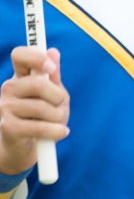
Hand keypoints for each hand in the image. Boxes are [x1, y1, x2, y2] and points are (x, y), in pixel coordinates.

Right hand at [0, 47, 69, 175]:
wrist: (26, 147)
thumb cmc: (43, 116)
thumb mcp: (53, 94)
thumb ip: (54, 76)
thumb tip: (53, 51)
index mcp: (20, 76)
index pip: (19, 55)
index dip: (36, 57)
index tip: (51, 67)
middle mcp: (9, 89)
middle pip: (37, 83)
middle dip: (57, 96)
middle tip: (60, 104)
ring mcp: (6, 108)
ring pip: (41, 107)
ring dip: (58, 116)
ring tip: (59, 122)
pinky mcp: (8, 128)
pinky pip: (39, 127)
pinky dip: (56, 131)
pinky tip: (61, 132)